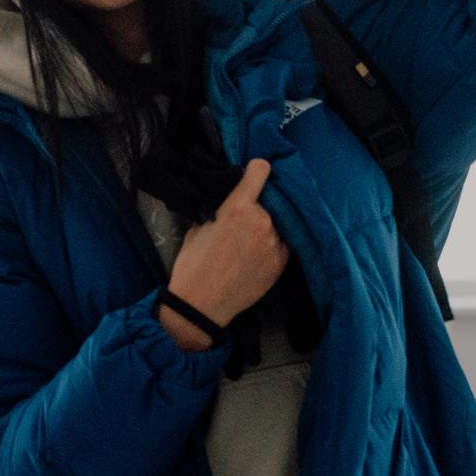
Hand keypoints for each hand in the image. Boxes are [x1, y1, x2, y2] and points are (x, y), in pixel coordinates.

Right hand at [159, 158, 289, 350]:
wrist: (201, 305)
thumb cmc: (193, 264)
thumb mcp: (199, 226)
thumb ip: (222, 209)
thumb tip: (232, 200)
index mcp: (238, 207)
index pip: (260, 171)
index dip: (257, 170)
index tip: (256, 174)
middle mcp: (262, 221)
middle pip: (268, 202)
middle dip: (258, 208)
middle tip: (243, 225)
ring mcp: (275, 243)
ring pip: (276, 224)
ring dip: (266, 229)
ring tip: (248, 246)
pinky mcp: (282, 262)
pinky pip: (282, 244)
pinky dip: (272, 247)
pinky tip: (255, 258)